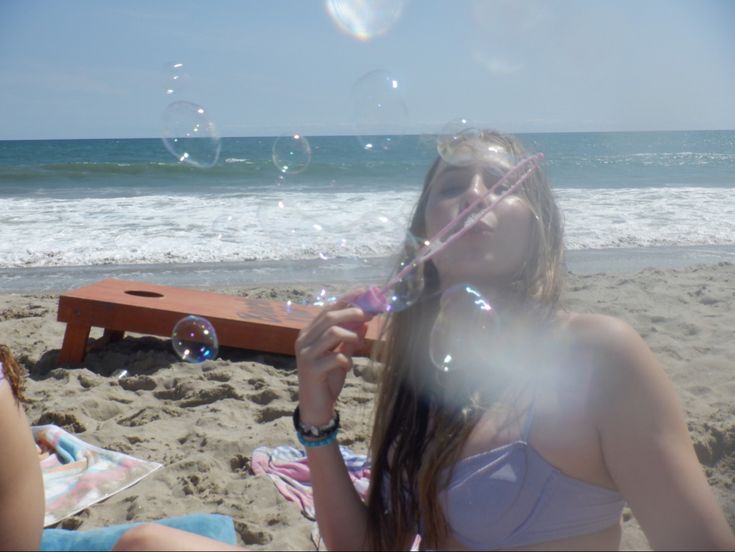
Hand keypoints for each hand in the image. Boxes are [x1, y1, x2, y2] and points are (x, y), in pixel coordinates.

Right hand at [295, 292, 369, 425]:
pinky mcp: (311, 369)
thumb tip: (365, 322)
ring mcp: (306, 354)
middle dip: (353, 313)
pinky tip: (349, 367)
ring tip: (359, 345)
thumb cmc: (327, 378)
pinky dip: (347, 360)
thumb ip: (350, 338)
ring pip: (332, 332)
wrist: (315, 406)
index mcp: (309, 332)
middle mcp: (304, 339)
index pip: (329, 308)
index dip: (348, 299)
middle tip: (371, 315)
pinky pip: (335, 357)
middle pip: (330, 316)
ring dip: (351, 336)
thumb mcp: (342, 354)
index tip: (367, 293)